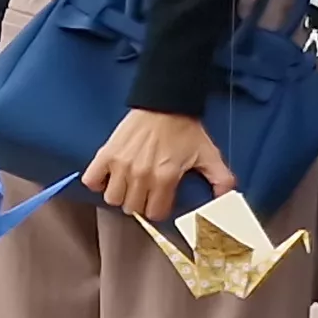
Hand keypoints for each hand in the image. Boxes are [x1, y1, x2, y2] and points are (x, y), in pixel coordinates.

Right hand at [86, 109, 237, 224]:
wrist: (165, 104)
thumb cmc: (186, 130)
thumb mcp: (209, 155)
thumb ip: (221, 179)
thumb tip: (225, 200)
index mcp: (165, 177)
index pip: (155, 213)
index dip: (160, 209)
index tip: (162, 201)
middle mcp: (141, 174)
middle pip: (132, 208)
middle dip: (141, 204)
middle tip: (147, 193)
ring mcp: (120, 165)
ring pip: (112, 199)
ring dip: (121, 195)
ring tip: (130, 186)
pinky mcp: (105, 154)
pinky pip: (91, 180)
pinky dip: (98, 182)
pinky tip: (110, 178)